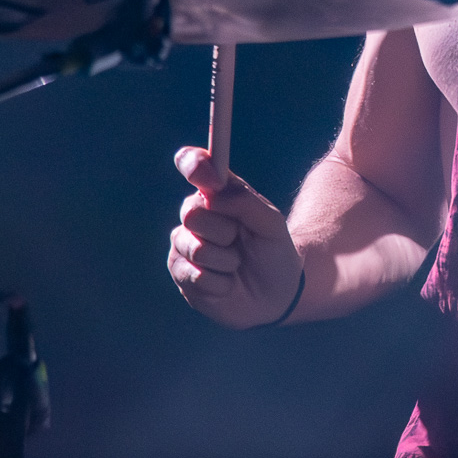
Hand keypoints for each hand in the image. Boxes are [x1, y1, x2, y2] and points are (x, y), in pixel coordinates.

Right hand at [167, 147, 305, 328]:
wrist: (277, 294)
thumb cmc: (273, 251)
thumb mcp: (271, 223)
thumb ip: (244, 201)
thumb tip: (213, 191)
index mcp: (216, 193)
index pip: (193, 164)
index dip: (193, 163)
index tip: (209, 178)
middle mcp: (195, 214)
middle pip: (192, 213)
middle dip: (225, 232)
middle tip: (239, 240)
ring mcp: (184, 244)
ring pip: (196, 248)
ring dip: (227, 261)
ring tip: (236, 264)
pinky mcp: (180, 274)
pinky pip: (195, 277)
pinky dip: (221, 283)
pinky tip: (227, 284)